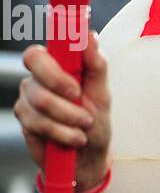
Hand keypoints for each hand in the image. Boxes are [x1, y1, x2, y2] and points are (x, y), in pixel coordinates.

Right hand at [15, 33, 111, 192]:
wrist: (88, 158)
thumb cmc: (95, 122)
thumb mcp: (102, 94)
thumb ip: (96, 64)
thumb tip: (90, 35)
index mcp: (55, 65)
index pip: (38, 52)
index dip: (54, 66)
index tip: (76, 86)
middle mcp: (37, 78)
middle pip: (35, 70)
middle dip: (64, 91)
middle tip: (83, 107)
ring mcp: (27, 99)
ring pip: (41, 101)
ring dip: (70, 118)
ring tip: (84, 127)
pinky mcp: (25, 120)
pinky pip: (39, 123)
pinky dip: (63, 133)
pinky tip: (73, 138)